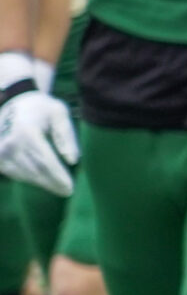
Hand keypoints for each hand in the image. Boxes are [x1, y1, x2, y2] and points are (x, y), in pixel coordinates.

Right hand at [0, 79, 76, 197]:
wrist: (13, 103)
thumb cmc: (41, 108)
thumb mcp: (59, 113)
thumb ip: (66, 135)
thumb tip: (72, 160)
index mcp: (28, 132)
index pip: (46, 161)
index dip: (58, 176)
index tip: (70, 188)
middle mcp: (11, 145)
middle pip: (35, 171)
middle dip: (52, 183)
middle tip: (67, 191)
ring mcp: (1, 153)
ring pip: (25, 175)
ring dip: (42, 183)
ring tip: (59, 188)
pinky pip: (16, 173)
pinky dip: (30, 178)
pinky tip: (44, 181)